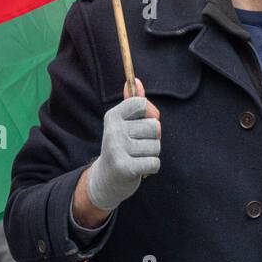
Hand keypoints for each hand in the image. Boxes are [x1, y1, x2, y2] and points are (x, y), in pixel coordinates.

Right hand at [79, 78, 161, 217]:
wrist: (105, 180)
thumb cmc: (120, 147)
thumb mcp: (123, 124)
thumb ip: (132, 104)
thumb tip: (137, 81)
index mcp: (113, 116)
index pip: (142, 103)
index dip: (150, 113)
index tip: (144, 122)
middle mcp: (113, 130)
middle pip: (154, 126)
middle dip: (152, 138)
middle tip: (137, 146)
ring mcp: (117, 149)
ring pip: (156, 146)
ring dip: (151, 154)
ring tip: (136, 157)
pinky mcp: (125, 167)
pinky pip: (154, 163)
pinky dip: (151, 167)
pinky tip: (138, 169)